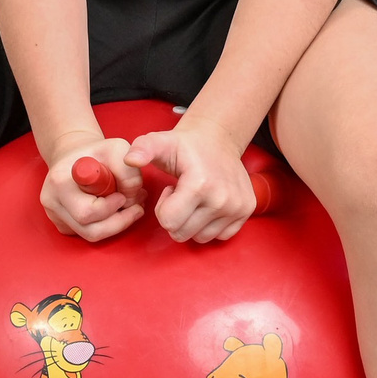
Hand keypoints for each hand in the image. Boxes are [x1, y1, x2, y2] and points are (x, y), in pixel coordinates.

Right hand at [39, 130, 143, 242]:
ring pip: (90, 235)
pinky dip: (107, 225)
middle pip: (89, 230)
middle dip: (119, 221)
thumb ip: (128, 171)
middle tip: (135, 206)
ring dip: (116, 225)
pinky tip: (116, 209)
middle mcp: (52, 201)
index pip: (87, 211)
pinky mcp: (62, 224)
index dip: (110, 208)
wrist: (75, 155)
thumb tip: (131, 199)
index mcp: (60, 181)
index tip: (121, 195)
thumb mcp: (117, 149)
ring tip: (131, 207)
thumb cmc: (96, 152)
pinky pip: (87, 233)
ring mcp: (55, 215)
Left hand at [126, 121, 257, 245]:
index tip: (170, 189)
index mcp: (200, 184)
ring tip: (194, 198)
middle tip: (181, 194)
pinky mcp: (247, 211)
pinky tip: (207, 203)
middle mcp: (222, 199)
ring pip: (201, 238)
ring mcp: (237, 207)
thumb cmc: (184, 146)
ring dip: (192, 222)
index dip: (163, 208)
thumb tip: (129, 160)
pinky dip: (210, 225)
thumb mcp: (159, 142)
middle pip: (182, 233)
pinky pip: (221, 236)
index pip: (168, 222)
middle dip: (175, 217)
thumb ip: (141, 149)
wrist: (217, 139)